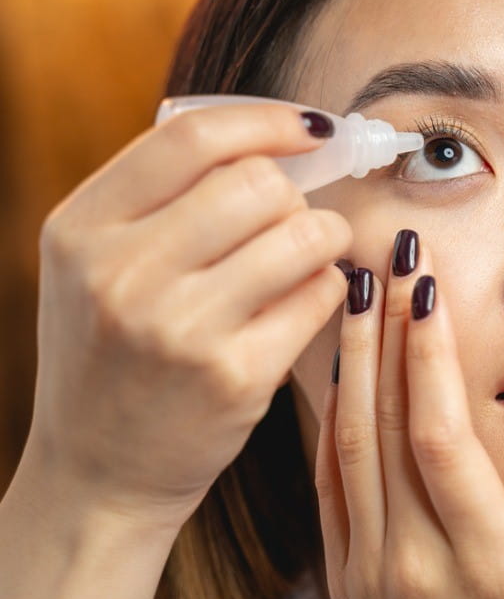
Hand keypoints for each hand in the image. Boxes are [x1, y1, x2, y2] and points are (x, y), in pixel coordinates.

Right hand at [28, 103, 351, 530]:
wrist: (97, 477)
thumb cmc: (112, 358)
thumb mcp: (95, 267)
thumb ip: (161, 199)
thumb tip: (273, 139)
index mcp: (80, 229)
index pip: (192, 139)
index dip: (268, 121)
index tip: (311, 129)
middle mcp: (121, 273)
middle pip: (258, 183)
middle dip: (294, 197)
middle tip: (291, 223)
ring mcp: (179, 328)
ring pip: (303, 235)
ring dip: (324, 239)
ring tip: (305, 261)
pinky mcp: (235, 376)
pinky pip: (322, 294)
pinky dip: (328, 289)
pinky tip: (303, 305)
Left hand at [314, 232, 503, 598]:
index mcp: (484, 568)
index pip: (443, 440)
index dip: (430, 358)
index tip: (426, 290)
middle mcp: (415, 564)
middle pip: (388, 425)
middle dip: (383, 332)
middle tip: (384, 255)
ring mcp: (370, 573)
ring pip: (349, 446)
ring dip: (350, 363)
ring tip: (351, 290)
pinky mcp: (344, 581)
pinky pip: (328, 486)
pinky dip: (329, 420)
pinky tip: (336, 371)